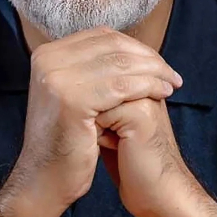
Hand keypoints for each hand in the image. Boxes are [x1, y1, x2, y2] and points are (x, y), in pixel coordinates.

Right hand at [0, 25, 182, 216]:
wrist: (45, 180)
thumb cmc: (67, 139)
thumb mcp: (72, 91)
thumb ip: (91, 66)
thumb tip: (131, 47)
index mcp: (47, 53)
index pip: (101, 36)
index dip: (134, 46)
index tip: (157, 61)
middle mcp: (47, 59)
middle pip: (111, 46)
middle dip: (147, 58)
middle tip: (171, 73)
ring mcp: (56, 78)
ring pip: (119, 64)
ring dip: (152, 72)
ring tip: (171, 83)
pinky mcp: (71, 100)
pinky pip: (121, 86)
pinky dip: (147, 87)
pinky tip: (162, 94)